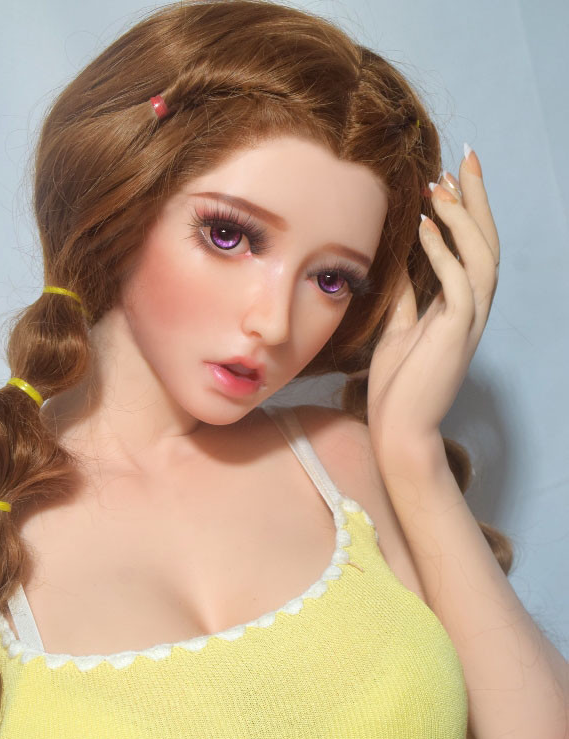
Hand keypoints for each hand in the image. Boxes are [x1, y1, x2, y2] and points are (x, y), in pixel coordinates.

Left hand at [366, 148, 499, 460]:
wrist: (398, 431)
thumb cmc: (397, 388)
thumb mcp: (398, 329)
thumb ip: (407, 296)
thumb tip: (401, 261)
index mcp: (458, 308)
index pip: (471, 248)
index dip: (466, 210)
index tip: (451, 174)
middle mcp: (470, 311)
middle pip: (487, 243)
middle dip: (476, 199)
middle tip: (464, 159)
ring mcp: (467, 324)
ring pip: (481, 259)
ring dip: (462, 219)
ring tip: (440, 187)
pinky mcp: (455, 336)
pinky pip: (458, 285)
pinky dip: (443, 252)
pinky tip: (425, 227)